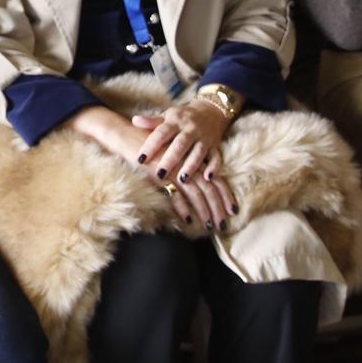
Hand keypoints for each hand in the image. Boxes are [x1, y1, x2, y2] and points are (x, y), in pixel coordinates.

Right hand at [68, 105, 227, 228]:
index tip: (233, 210)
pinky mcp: (162, 175)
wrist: (129, 136)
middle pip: (210, 188)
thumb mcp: (172, 157)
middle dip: (218, 208)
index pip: (216, 178)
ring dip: (205, 211)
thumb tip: (199, 187)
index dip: (225, 194)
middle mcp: (188, 164)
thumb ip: (185, 170)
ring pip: (197, 193)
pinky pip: (176, 194)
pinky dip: (183, 207)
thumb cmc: (152, 147)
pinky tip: (188, 219)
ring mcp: (175, 169)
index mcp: (193, 158)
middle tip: (223, 225)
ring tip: (210, 226)